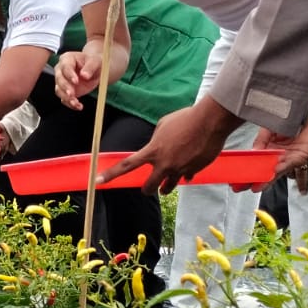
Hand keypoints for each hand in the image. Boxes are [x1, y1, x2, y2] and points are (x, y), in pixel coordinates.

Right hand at [54, 48, 102, 108]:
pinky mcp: (65, 91)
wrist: (95, 70)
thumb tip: (84, 75)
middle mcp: (61, 70)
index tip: (76, 81)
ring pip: (59, 90)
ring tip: (76, 103)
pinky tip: (78, 106)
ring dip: (66, 98)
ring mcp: (62, 81)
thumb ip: (90, 67)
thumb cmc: (94, 62)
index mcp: (67, 59)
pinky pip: (64, 99)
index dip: (70, 75)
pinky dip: (70, 104)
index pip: (65, 67)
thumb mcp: (96, 61)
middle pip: (59, 79)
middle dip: (65, 88)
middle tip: (72, 94)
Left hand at [98, 97, 239, 194]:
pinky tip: (189, 167)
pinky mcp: (193, 171)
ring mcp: (179, 170)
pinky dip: (186, 173)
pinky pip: (186, 177)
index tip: (97, 182)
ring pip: (168, 187)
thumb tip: (157, 147)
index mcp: (153, 151)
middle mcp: (164, 164)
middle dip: (147, 189)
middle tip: (148, 189)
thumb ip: (156, 139)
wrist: (209, 122)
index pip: (127, 165)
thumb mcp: (163, 125)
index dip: (111, 174)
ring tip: (166, 186)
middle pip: (149, 186)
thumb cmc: (185, 119)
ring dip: (166, 186)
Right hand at [254, 78, 307, 190]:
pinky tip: (272, 172)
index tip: (239, 178)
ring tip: (256, 187)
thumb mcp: (270, 127)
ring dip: (267, 180)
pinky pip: (290, 164)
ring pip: (277, 171)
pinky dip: (281, 168)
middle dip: (256, 179)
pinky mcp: (303, 156)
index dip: (249, 170)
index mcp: (272, 147)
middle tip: (243, 188)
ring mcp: (291, 157)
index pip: (258, 162)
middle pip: (266, 170)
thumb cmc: (294, 115)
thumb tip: (252, 152)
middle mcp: (281, 154)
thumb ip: (261, 140)